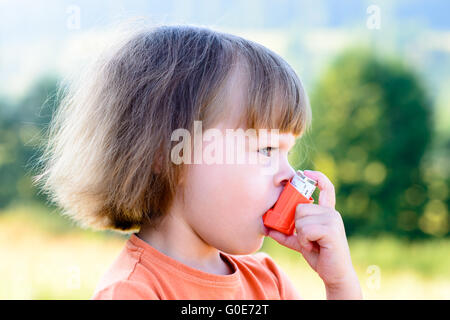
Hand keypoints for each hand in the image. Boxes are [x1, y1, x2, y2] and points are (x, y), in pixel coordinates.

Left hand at [266, 170, 361, 296]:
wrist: (335, 274)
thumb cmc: (320, 256)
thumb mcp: (300, 242)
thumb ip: (286, 233)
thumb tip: (267, 227)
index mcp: (327, 212)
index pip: (326, 187)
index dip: (316, 177)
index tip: (305, 172)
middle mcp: (331, 213)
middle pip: (300, 207)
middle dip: (296, 225)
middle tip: (307, 238)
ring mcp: (333, 220)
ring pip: (300, 219)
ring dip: (300, 235)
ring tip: (312, 243)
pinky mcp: (331, 230)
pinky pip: (305, 229)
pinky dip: (304, 241)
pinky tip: (313, 247)